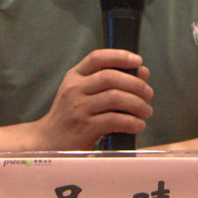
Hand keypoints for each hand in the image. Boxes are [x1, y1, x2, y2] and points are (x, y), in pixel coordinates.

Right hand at [30, 49, 152, 149]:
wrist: (49, 140)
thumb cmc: (70, 115)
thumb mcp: (83, 92)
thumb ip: (109, 81)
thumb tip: (142, 72)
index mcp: (74, 76)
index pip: (97, 58)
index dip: (120, 56)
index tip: (138, 61)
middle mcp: (75, 89)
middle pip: (110, 77)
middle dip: (135, 84)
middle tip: (148, 94)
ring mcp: (78, 108)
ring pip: (115, 98)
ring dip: (137, 104)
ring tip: (146, 111)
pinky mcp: (84, 127)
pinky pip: (114, 120)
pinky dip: (131, 122)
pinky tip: (138, 125)